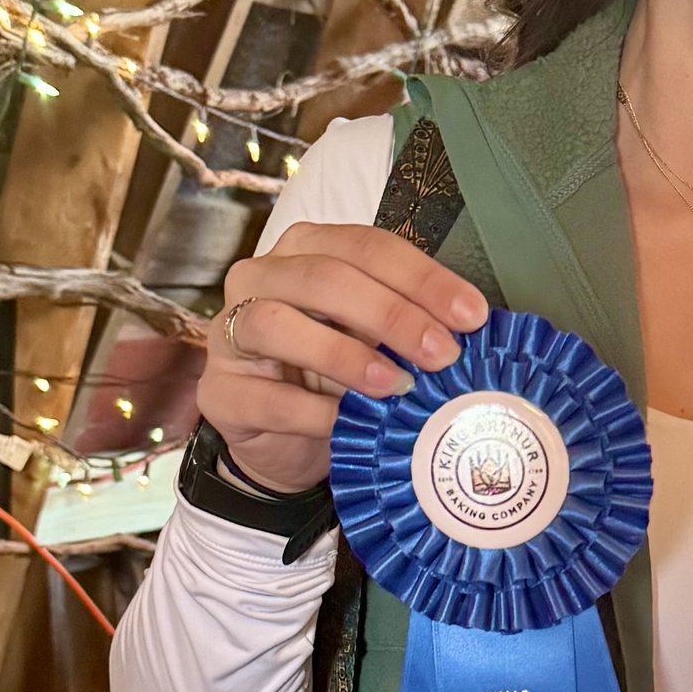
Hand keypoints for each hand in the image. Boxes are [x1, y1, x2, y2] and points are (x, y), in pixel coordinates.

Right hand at [197, 223, 488, 493]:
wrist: (285, 444)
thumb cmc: (335, 378)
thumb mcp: (375, 342)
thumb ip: (409, 326)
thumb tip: (470, 331)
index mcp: (306, 251)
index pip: (366, 247)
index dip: (422, 278)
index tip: (472, 316)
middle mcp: (261, 278)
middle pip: (324, 278)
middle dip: (392, 315)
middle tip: (442, 354)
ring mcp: (231, 334)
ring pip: (277, 324)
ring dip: (345, 355)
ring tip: (397, 384)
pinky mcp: (220, 392)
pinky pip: (266, 397)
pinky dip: (313, 412)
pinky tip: (350, 424)